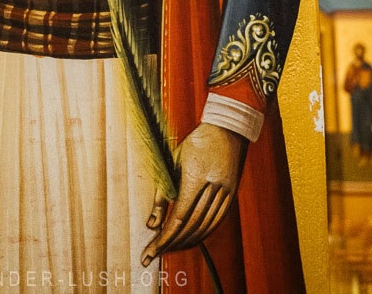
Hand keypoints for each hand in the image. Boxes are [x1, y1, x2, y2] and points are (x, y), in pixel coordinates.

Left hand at [141, 123, 246, 264]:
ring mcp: (225, 192)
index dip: (164, 239)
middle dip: (172, 244)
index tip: (151, 253)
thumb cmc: (194, 144)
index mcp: (195, 177)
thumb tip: (152, 225)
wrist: (225, 130)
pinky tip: (191, 239)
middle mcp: (213, 187)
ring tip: (170, 249)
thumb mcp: (172, 163)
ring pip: (205, 227)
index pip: (178, 218)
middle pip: (191, 226)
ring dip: (186, 242)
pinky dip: (202, 234)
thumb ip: (162, 195)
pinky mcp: (232, 195)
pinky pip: (216, 222)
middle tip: (156, 253)